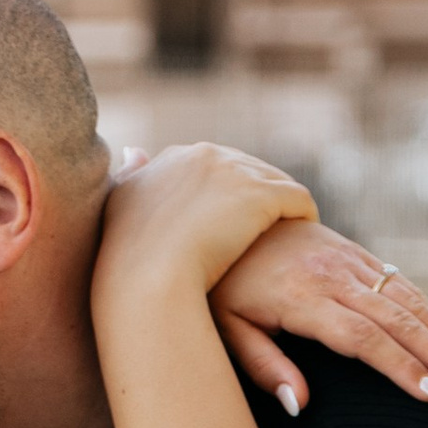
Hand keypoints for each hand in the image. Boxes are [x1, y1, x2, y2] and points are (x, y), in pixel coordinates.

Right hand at [92, 141, 313, 312]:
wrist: (147, 277)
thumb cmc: (129, 257)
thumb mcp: (122, 206)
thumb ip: (130, 175)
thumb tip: (133, 150)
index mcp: (174, 158)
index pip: (214, 167)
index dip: (227, 195)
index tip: (231, 223)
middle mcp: (205, 154)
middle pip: (248, 170)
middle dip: (257, 197)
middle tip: (267, 230)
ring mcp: (235, 171)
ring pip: (275, 181)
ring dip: (282, 205)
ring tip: (290, 232)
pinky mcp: (262, 194)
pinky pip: (297, 199)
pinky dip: (303, 214)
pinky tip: (305, 235)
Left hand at [211, 220, 427, 415]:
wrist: (217, 212)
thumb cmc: (217, 284)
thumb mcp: (224, 328)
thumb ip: (262, 366)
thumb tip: (300, 405)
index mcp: (302, 296)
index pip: (363, 338)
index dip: (401, 368)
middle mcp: (333, 275)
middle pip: (401, 321)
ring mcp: (349, 260)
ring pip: (412, 301)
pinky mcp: (355, 253)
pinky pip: (404, 285)